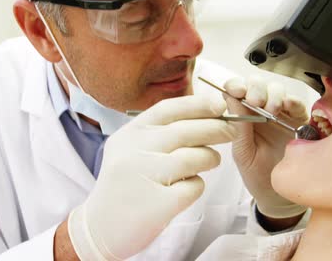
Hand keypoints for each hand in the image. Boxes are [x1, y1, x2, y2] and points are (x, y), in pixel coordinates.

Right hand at [67, 95, 235, 259]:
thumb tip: (204, 113)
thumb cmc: (125, 184)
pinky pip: (193, 187)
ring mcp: (144, 177)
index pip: (168, 109)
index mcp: (130, 134)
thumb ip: (159, 131)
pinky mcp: (157, 204)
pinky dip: (197, 186)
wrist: (100, 227)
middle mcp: (135, 151)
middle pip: (186, 131)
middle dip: (216, 128)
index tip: (219, 105)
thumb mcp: (130, 148)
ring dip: (210, 157)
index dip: (197, 104)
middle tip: (231, 132)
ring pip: (194, 157)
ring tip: (211, 161)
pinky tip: (187, 188)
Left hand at [224, 76, 308, 218]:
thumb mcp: (243, 153)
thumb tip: (229, 98)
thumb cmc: (258, 176)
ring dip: (272, 94)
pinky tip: (286, 108)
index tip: (237, 90)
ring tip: (270, 110)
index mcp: (242, 117)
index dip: (236, 85)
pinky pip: (298, 103)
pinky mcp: (300, 121)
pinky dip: (292, 101)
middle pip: (257, 84)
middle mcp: (261, 112)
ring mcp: (281, 114)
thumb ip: (238, 127)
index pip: (237, 90)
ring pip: (277, 89)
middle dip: (255, 87)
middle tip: (255, 101)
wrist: (279, 196)